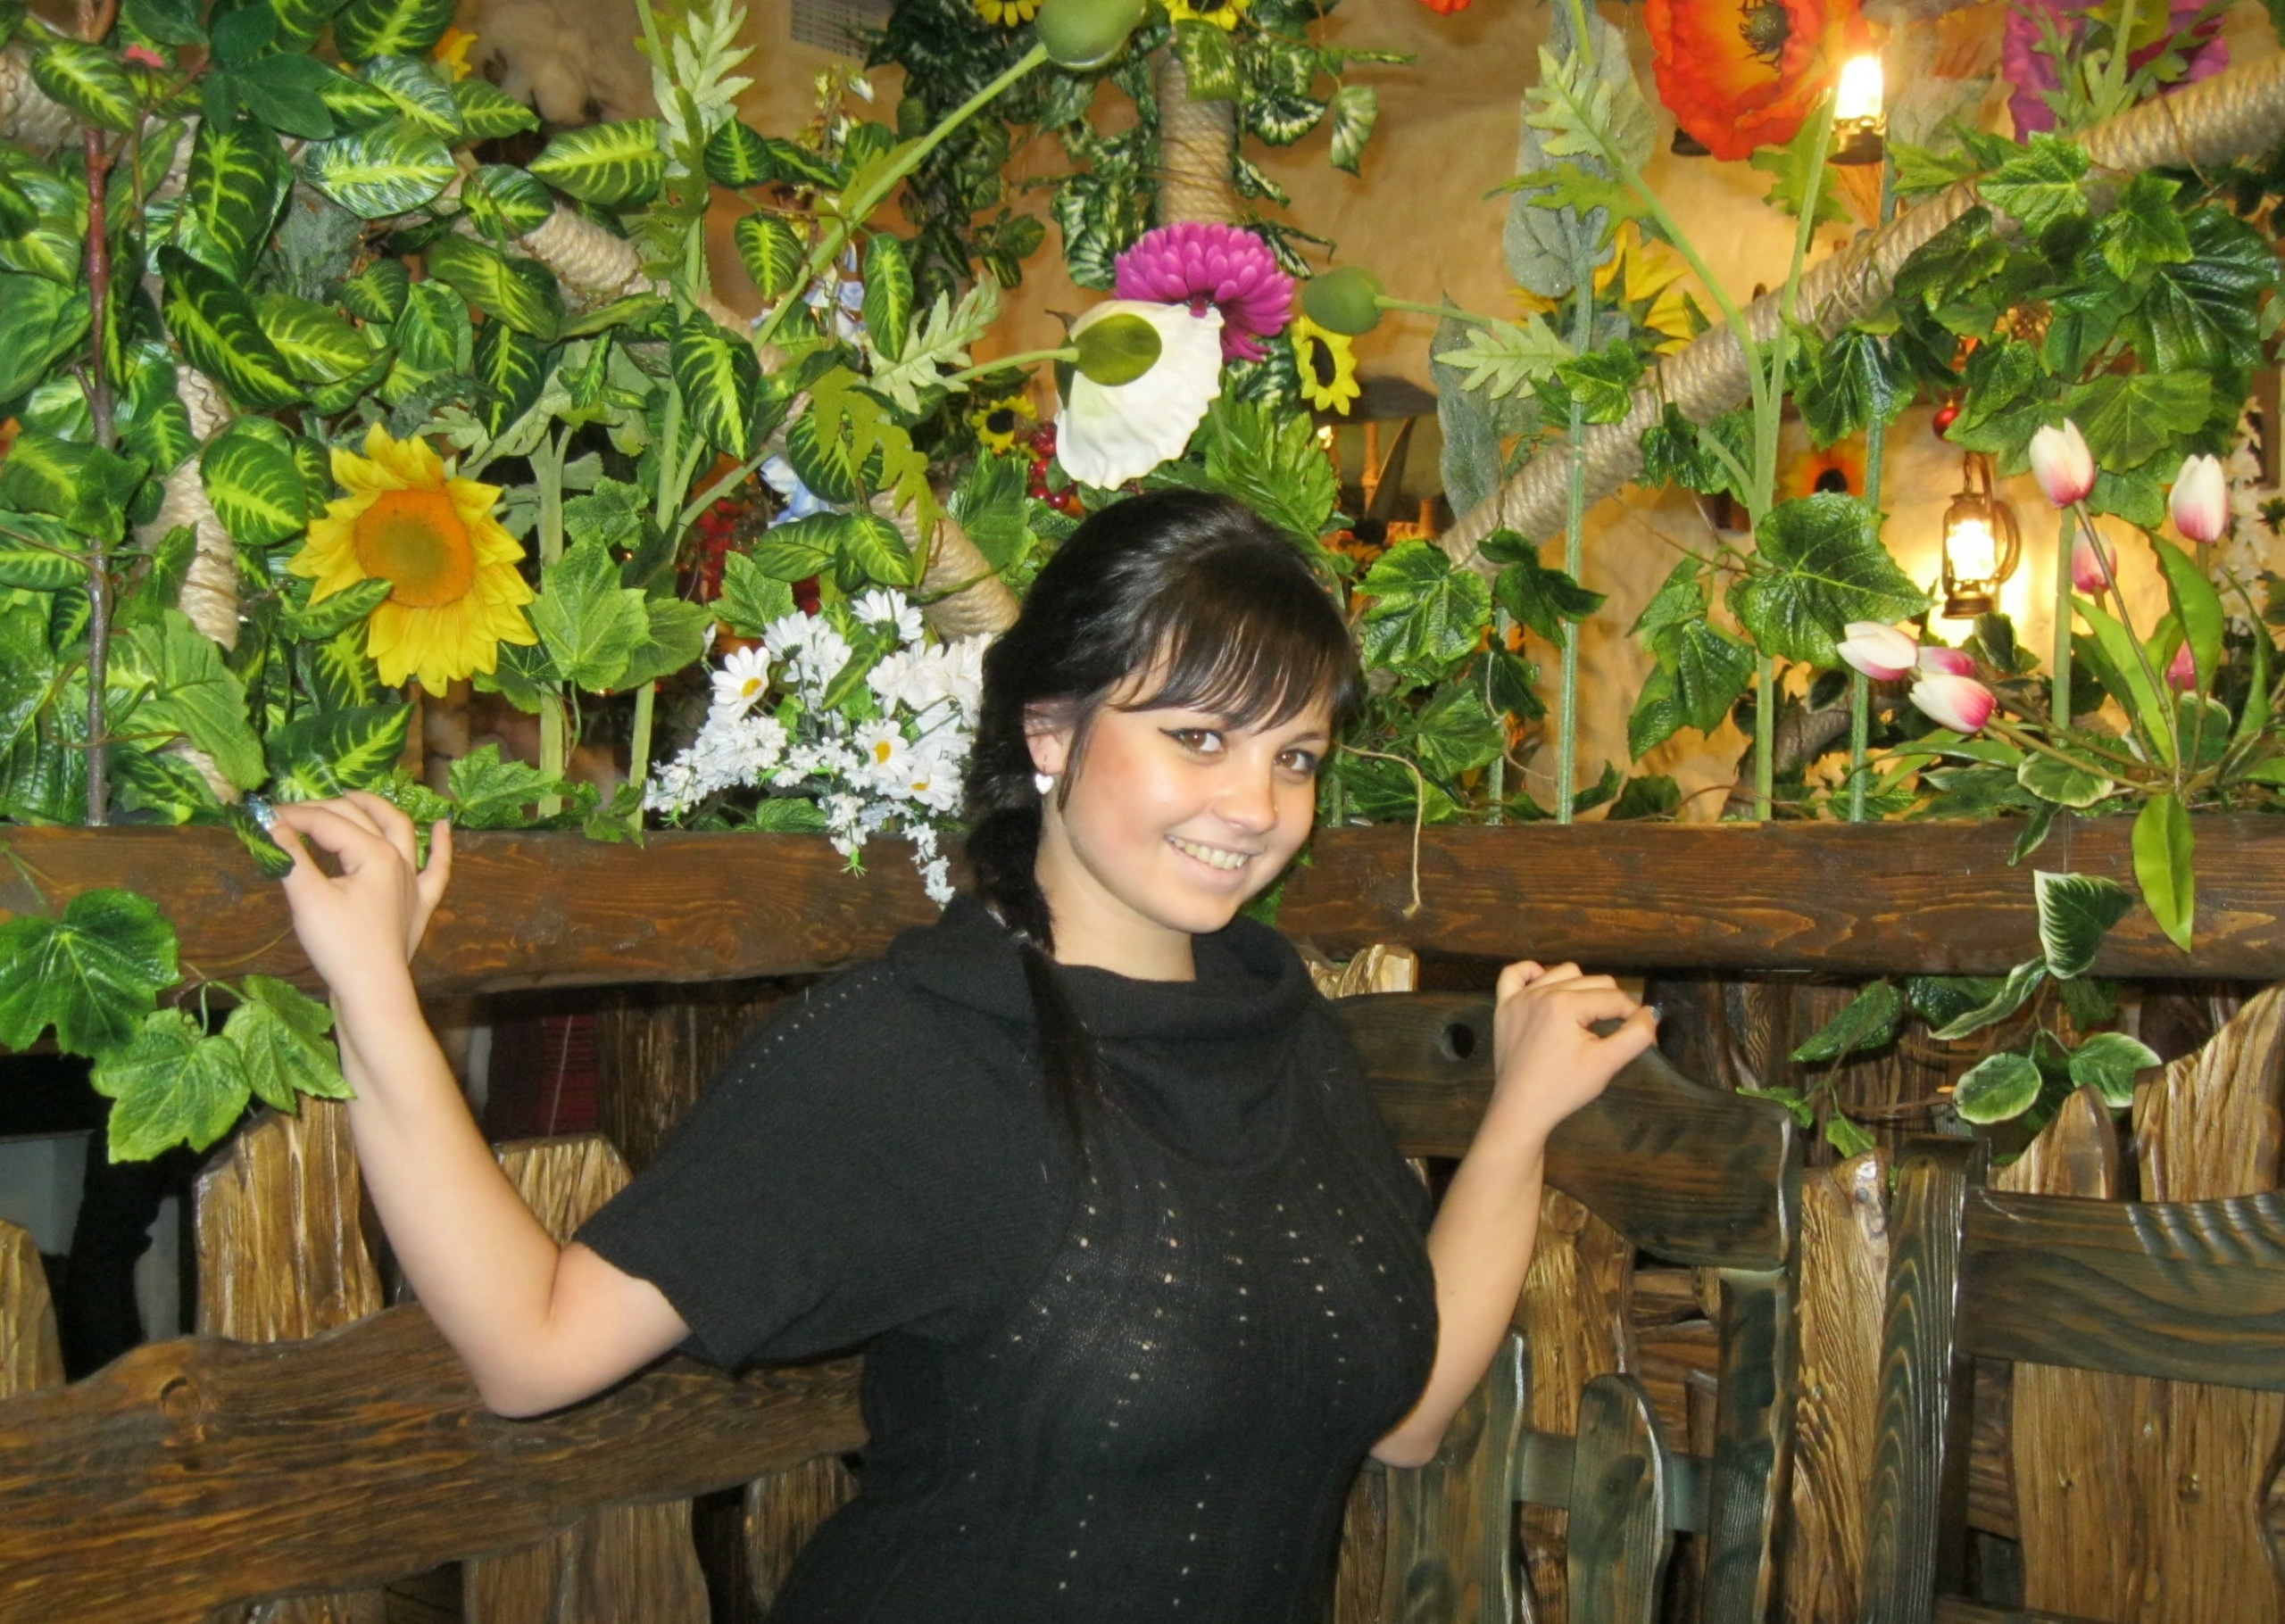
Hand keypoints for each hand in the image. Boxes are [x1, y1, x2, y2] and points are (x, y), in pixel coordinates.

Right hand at [269, 792, 452, 995]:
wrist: (373, 992)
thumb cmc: (341, 945)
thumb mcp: (308, 898)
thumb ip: (289, 856)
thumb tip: (268, 822)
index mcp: (376, 853)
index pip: (328, 822)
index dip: (293, 816)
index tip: (261, 816)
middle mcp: (401, 860)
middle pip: (362, 819)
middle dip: (326, 808)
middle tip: (293, 810)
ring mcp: (415, 882)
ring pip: (402, 831)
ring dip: (380, 809)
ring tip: (355, 797)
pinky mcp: (420, 905)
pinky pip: (438, 868)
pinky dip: (442, 845)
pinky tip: (444, 825)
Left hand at [1482, 961, 1657, 1149]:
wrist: (1522, 1109)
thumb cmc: (1565, 1088)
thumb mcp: (1607, 1064)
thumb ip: (1635, 1035)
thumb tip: (1650, 1014)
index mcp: (1567, 1004)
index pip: (1614, 998)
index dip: (1634, 1016)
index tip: (1641, 1035)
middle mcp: (1542, 992)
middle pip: (1593, 981)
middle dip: (1610, 1004)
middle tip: (1614, 1032)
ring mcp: (1519, 997)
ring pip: (1563, 973)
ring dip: (1580, 988)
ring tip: (1584, 1016)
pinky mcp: (1504, 1006)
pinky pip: (1515, 974)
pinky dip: (1532, 974)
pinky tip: (1545, 986)